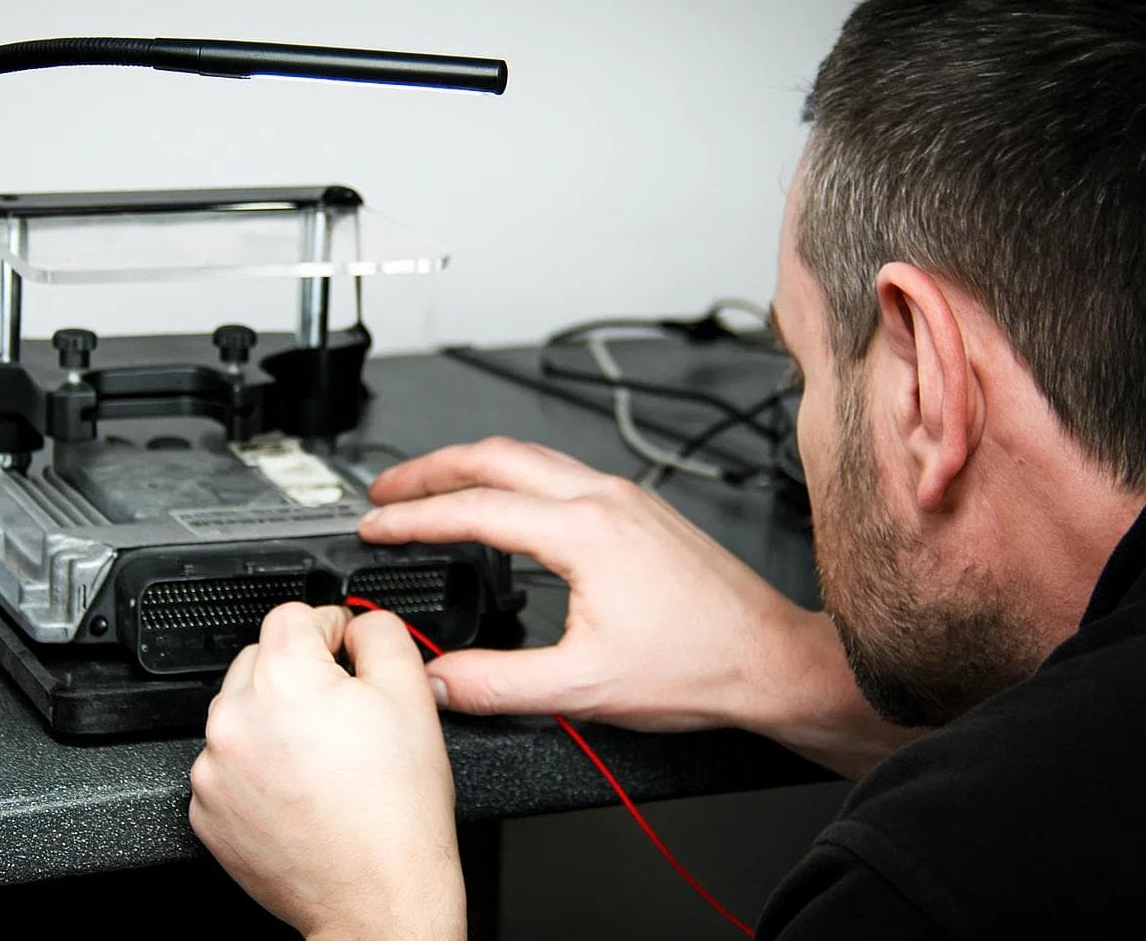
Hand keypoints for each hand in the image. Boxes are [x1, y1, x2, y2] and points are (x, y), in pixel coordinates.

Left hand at [189, 602, 465, 940]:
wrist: (378, 898)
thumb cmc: (396, 812)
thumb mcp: (412, 698)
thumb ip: (381, 634)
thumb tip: (359, 622)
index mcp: (285, 680)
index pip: (293, 614)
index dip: (329, 628)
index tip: (345, 653)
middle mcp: (236, 718)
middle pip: (261, 660)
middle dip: (299, 675)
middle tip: (342, 715)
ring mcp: (214, 768)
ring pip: (241, 713)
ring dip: (274, 721)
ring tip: (322, 760)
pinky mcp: (206, 809)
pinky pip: (227, 764)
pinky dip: (256, 768)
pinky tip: (298, 789)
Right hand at [358, 437, 904, 774]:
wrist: (771, 661)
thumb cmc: (700, 667)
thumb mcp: (583, 688)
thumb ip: (495, 684)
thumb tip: (435, 679)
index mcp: (585, 531)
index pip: (473, 509)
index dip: (412, 518)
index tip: (374, 526)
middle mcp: (605, 499)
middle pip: (495, 456)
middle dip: (429, 468)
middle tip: (386, 490)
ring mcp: (625, 498)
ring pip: (529, 456)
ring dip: (470, 466)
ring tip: (430, 488)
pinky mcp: (639, 510)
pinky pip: (558, 471)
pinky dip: (510, 477)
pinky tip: (502, 503)